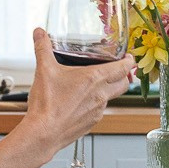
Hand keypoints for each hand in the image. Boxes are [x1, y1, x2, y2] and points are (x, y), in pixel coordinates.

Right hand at [21, 28, 133, 154]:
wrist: (43, 133)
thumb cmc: (47, 105)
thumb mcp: (44, 70)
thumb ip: (43, 48)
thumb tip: (39, 33)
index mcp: (95, 79)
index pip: (124, 67)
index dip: (129, 60)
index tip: (129, 57)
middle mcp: (101, 95)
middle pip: (124, 83)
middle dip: (124, 75)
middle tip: (118, 69)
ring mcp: (98, 111)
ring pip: (112, 97)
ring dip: (108, 90)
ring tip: (96, 84)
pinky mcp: (91, 123)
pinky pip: (99, 111)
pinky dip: (95, 104)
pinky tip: (81, 101)